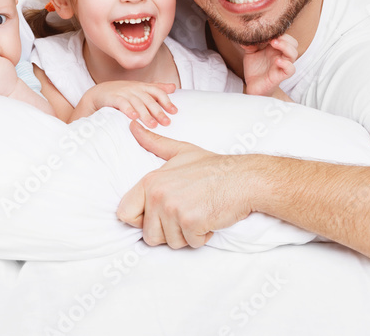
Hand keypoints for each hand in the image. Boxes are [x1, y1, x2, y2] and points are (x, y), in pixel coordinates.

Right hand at [73, 81, 176, 125]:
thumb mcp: (140, 89)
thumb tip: (174, 87)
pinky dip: (128, 110)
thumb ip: (156, 89)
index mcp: (142, 87)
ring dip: (145, 114)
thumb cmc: (123, 93)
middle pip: (148, 99)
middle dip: (158, 111)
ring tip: (152, 125)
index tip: (174, 112)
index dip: (166, 101)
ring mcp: (123, 92)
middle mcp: (134, 88)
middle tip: (166, 122)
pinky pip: (121, 103)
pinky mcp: (112, 97)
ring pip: (137, 103)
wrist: (99, 93)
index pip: (157, 92)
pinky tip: (133, 117)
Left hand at [116, 121, 252, 248]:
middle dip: (169, 232)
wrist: (244, 178)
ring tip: (198, 213)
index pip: (124, 214)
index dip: (141, 220)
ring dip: (187, 235)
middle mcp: (157, 195)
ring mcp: (173, 209)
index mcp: (150, 181)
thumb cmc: (213, 167)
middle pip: (149, 235)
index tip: (159, 216)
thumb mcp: (180, 151)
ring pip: (171, 242)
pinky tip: (209, 218)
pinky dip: (202, 236)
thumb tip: (132, 126)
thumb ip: (154, 143)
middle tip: (186, 215)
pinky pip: (191, 244)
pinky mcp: (191, 222)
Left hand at [242, 33, 297, 96]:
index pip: (285, 36)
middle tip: (272, 37)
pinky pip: (290, 69)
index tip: (266, 30)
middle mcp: (281, 55)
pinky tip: (277, 61)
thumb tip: (245, 34)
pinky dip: (286, 64)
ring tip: (274, 43)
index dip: (278, 32)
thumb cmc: (255, 69)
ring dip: (285, 46)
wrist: (253, 86)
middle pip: (293, 43)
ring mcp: (282, 65)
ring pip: (293, 54)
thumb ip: (250, 44)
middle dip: (285, 37)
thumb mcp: (250, 53)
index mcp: (275, 48)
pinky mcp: (281, 75)